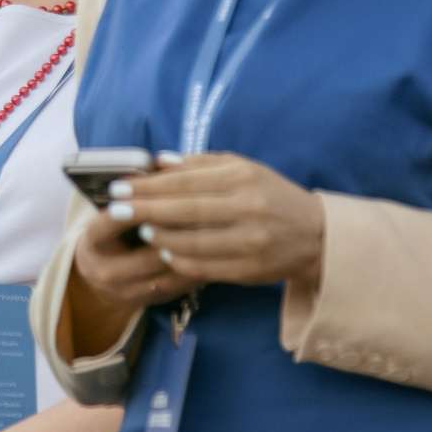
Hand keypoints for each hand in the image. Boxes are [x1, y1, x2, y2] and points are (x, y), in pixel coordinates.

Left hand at [79, 153, 324, 300]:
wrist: (315, 234)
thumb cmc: (271, 196)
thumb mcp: (243, 170)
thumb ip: (200, 165)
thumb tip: (158, 162)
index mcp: (242, 178)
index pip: (184, 182)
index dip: (148, 186)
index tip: (119, 187)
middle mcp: (246, 208)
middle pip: (183, 210)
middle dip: (144, 210)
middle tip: (116, 210)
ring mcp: (248, 242)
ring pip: (190, 242)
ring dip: (160, 237)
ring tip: (142, 230)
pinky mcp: (248, 269)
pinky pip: (203, 266)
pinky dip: (179, 260)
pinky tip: (165, 251)